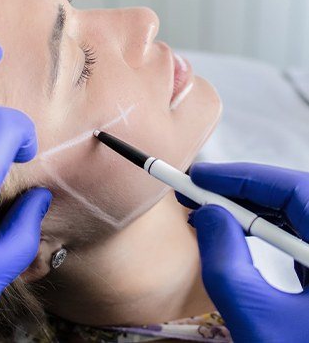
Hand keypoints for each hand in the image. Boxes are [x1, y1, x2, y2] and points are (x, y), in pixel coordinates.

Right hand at [178, 162, 308, 342]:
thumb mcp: (257, 320)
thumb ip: (225, 262)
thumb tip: (206, 216)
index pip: (295, 190)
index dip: (243, 177)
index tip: (200, 176)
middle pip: (297, 199)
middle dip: (244, 192)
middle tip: (198, 191)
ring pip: (299, 217)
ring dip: (254, 209)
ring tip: (211, 210)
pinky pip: (303, 238)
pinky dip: (270, 230)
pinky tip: (242, 232)